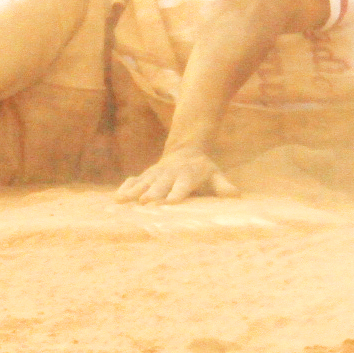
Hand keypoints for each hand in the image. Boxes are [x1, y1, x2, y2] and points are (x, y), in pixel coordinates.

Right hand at [116, 147, 238, 204]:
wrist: (184, 150)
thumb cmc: (202, 169)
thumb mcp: (215, 174)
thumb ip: (223, 186)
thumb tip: (236, 196)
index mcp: (187, 175)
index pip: (182, 186)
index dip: (176, 194)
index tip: (170, 203)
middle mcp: (169, 174)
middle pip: (160, 184)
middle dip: (153, 192)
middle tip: (145, 202)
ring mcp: (155, 174)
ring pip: (144, 182)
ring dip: (134, 191)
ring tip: (123, 201)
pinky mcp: (145, 176)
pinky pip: (133, 180)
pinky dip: (125, 187)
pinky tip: (116, 197)